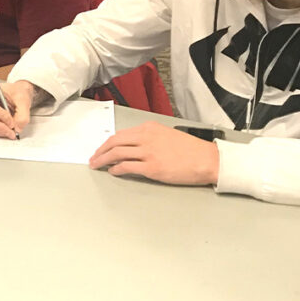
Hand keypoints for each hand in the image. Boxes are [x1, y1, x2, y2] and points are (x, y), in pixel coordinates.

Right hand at [0, 80, 35, 138]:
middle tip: (12, 130)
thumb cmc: (15, 92)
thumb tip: (17, 128)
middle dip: (0, 127)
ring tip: (9, 130)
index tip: (12, 122)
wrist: (15, 93)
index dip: (3, 118)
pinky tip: (3, 128)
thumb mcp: (23, 100)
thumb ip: (22, 115)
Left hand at [88, 121, 219, 185]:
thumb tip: (132, 146)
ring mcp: (148, 152)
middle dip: (100, 151)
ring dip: (103, 160)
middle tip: (93, 159)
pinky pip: (127, 167)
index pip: (120, 134)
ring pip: (117, 154)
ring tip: (97, 166)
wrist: (207, 159)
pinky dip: (116, 169)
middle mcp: (145, 138)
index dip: (107, 143)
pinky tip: (113, 172)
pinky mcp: (152, 167)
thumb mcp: (166, 134)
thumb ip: (149, 137)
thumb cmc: (190, 149)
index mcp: (148, 128)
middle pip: (114, 142)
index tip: (100, 149)